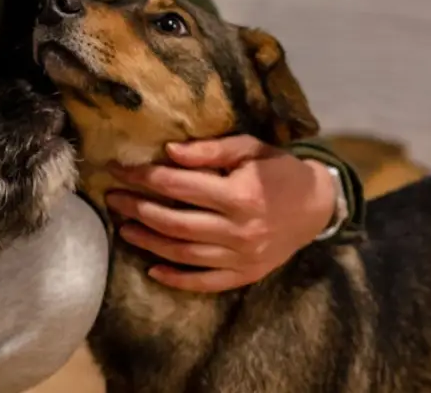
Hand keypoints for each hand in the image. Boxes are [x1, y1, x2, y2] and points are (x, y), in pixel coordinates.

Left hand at [105, 135, 335, 292]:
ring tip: (123, 228)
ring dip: (148, 242)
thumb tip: (168, 152)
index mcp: (239, 195)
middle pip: (174, 222)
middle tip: (112, 199)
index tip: (118, 169)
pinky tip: (153, 269)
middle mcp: (239, 230)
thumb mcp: (250, 148)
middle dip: (137, 209)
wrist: (319, 206)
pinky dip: (177, 279)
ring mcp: (242, 256)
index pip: (177, 186)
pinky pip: (206, 282)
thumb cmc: (279, 170)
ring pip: (184, 253)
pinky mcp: (246, 274)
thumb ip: (210, 150)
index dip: (142, 176)